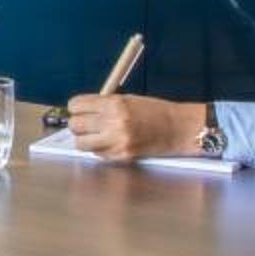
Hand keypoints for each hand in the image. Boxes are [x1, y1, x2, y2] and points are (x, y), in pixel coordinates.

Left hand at [64, 93, 206, 160]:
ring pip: (81, 144)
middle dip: (78, 124)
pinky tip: (111, 144)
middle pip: (75, 125)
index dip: (76, 108)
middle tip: (87, 124)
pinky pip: (98, 155)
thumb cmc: (156, 111)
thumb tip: (80, 110)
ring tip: (96, 136)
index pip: (76, 105)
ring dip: (85, 140)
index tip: (79, 110)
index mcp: (114, 103)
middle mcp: (113, 122)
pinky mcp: (123, 156)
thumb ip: (104, 104)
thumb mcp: (128, 99)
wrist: (179, 128)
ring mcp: (118, 141)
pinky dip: (100, 150)